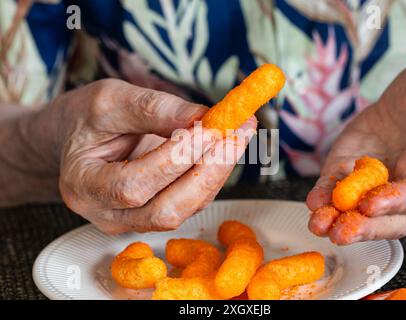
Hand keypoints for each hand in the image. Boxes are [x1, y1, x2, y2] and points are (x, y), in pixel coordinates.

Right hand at [42, 79, 255, 233]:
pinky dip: (213, 174)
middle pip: (164, 211)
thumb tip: (202, 117)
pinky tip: (228, 146)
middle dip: (206, 172)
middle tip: (236, 134)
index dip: (174, 160)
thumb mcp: (109, 101)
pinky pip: (191, 203)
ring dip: (218, 172)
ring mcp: (132, 221)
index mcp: (84, 186)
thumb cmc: (87, 118)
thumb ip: (152, 110)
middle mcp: (107, 214)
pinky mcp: (154, 215)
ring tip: (240, 133)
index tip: (208, 129)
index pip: (133, 186)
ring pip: (184, 210)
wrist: (78, 139)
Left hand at [307, 25, 405, 244]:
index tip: (374, 202)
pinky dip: (323, 195)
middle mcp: (405, 182)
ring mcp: (374, 180)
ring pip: (358, 211)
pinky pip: (335, 188)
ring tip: (318, 223)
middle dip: (366, 226)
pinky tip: (312, 201)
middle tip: (342, 231)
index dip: (401, 199)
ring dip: (337, 219)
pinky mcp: (348, 170)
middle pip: (390, 217)